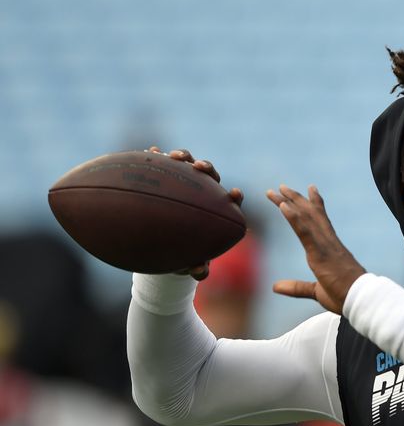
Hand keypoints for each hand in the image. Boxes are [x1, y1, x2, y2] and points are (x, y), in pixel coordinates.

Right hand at [147, 146, 243, 280]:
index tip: (234, 194)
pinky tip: (148, 153)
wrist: (164, 248)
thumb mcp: (190, 264)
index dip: (234, 197)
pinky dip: (156, 158)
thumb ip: (197, 268)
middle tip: (199, 167)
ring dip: (182, 156)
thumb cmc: (184, 256)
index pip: (230, 200)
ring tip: (171, 156)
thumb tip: (198, 272)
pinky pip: (161, 165)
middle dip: (206, 167)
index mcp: (216, 210)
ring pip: (186, 164)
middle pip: (209, 174)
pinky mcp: (165, 178)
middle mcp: (203, 192)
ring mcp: (184, 182)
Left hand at [266, 184, 365, 314]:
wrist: (361, 299)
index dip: (314, 204)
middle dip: (296, 199)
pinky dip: (293, 217)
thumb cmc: (344, 296)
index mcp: (329, 248)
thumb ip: (296, 288)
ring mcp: (324, 245)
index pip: (320, 221)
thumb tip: (275, 287)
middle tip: (281, 186)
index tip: (309, 189)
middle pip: (310, 214)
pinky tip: (283, 206)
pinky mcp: (320, 253)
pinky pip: (305, 232)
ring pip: (306, 217)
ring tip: (277, 190)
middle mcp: (328, 241)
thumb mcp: (316, 292)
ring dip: (291, 202)